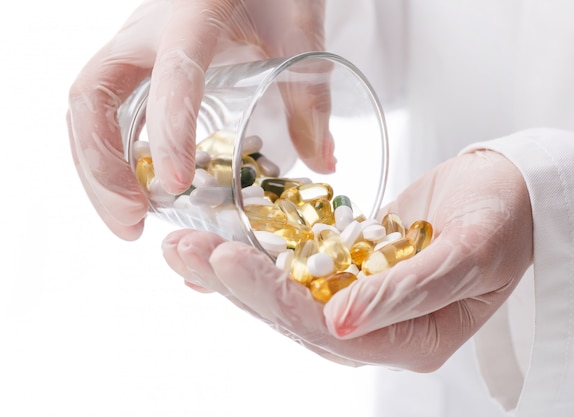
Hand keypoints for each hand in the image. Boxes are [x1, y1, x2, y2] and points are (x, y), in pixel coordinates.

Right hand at [67, 0, 328, 240]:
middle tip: (132, 220)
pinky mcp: (132, 63)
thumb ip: (310, 94)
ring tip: (128, 219)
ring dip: (96, 171)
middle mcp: (146, 31)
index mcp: (194, 14)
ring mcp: (132, 47)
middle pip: (93, 97)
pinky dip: (105, 155)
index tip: (177, 185)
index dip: (169, 131)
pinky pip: (101, 111)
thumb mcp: (299, 29)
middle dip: (102, 167)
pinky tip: (131, 188)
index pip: (172, 72)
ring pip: (87, 109)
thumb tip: (323, 163)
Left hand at [162, 150, 532, 370]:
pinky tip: (220, 244)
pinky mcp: (352, 267)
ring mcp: (362, 298)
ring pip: (287, 290)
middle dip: (236, 282)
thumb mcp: (470, 253)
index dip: (274, 298)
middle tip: (183, 250)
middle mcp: (378, 327)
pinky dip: (260, 254)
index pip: (329, 330)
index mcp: (411, 339)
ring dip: (236, 268)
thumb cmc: (507, 220)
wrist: (514, 193)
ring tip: (184, 246)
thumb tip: (340, 324)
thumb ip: (408, 291)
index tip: (226, 261)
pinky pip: (298, 266)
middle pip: (294, 313)